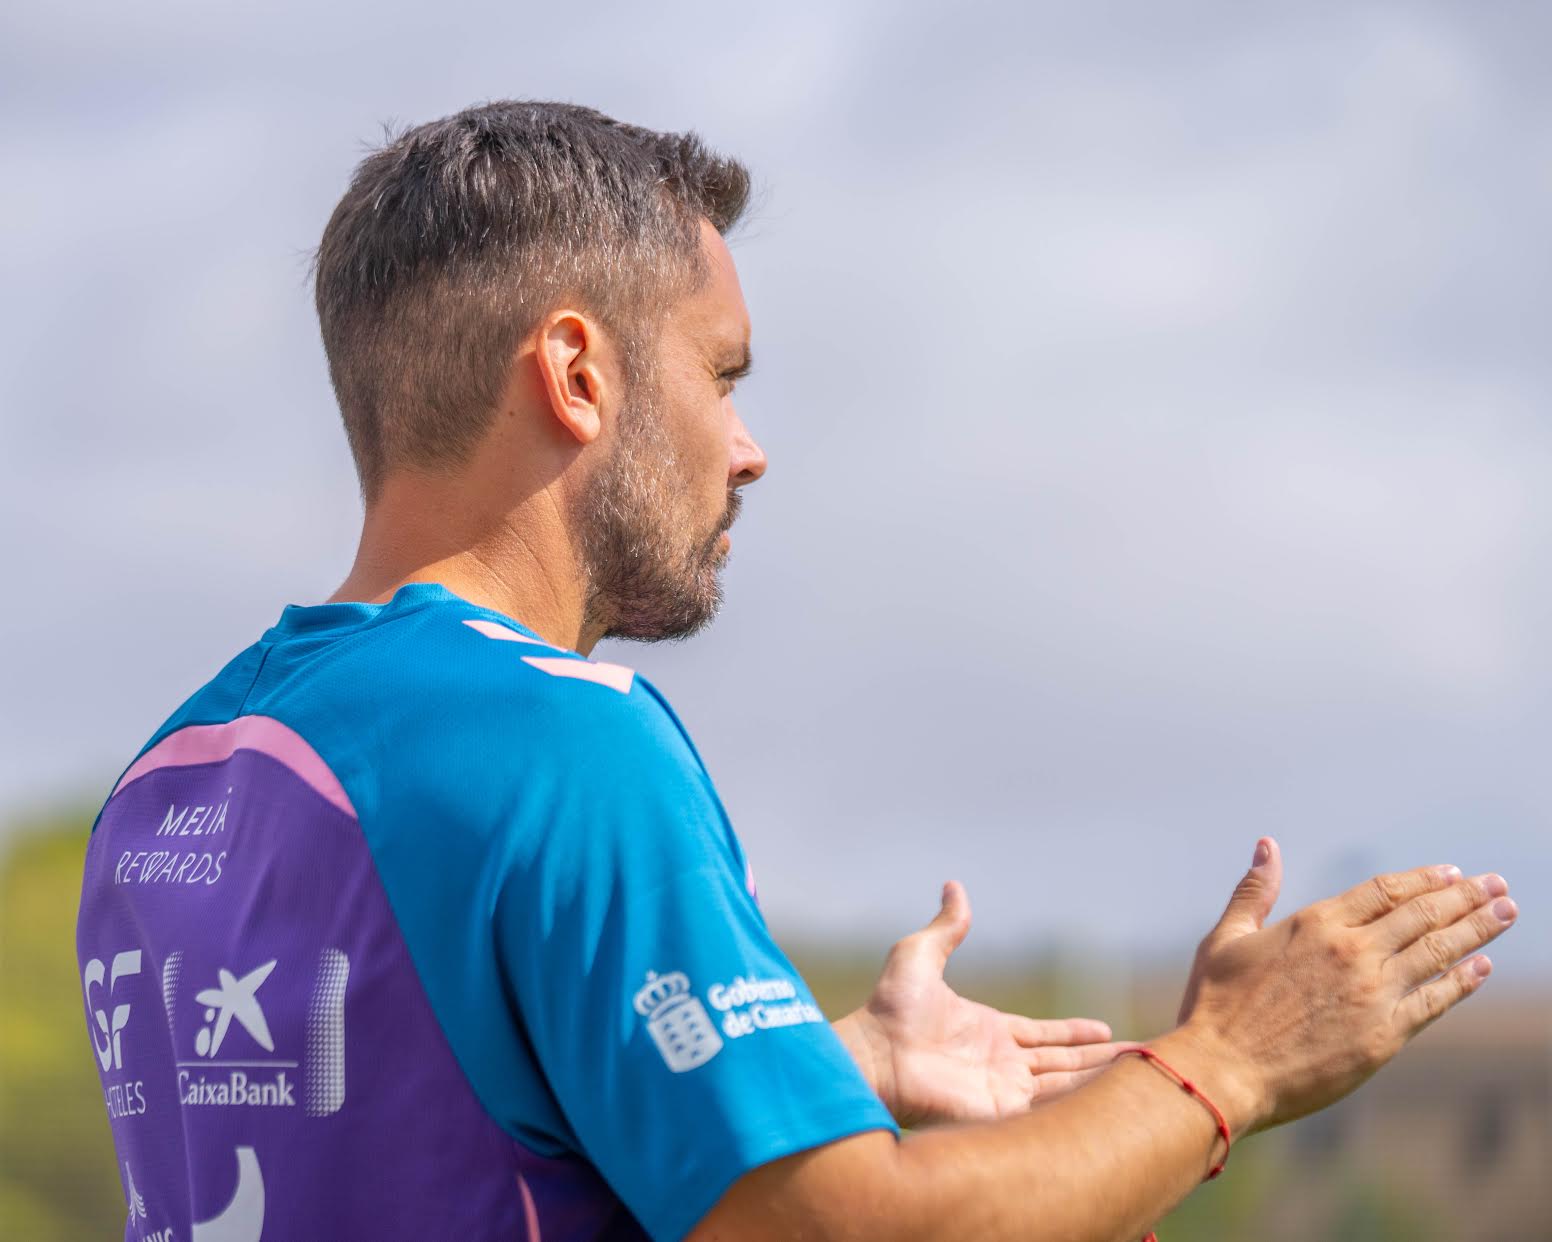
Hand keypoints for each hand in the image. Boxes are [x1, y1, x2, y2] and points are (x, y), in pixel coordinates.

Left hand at [840, 882, 1131, 1128]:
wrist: (874, 1054)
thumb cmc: (890, 1008)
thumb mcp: (920, 954)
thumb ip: (946, 927)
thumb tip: (953, 886)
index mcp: (988, 1030)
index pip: (1043, 1034)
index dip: (1073, 1032)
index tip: (1105, 1029)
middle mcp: (1001, 1062)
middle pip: (1062, 1061)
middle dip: (1099, 1060)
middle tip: (1140, 1058)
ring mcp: (1003, 1088)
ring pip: (1065, 1084)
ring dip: (1100, 1079)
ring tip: (1140, 1076)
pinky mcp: (1002, 1111)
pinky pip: (1051, 1105)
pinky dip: (1082, 1100)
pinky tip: (1112, 1098)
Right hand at [1175, 837, 1517, 1134]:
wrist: (1222, 1071)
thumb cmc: (1216, 1006)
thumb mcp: (1227, 938)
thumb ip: (1254, 891)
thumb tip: (1268, 846)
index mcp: (1316, 924)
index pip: (1385, 891)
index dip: (1423, 880)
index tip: (1452, 873)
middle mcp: (1352, 952)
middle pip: (1422, 915)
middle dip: (1465, 898)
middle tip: (1497, 885)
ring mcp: (1371, 994)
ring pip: (1437, 952)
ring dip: (1476, 930)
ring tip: (1505, 913)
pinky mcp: (1383, 1036)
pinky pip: (1434, 1001)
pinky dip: (1461, 982)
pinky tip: (1481, 967)